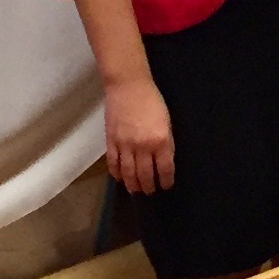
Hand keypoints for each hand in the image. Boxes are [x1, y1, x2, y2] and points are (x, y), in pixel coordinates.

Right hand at [104, 73, 175, 192]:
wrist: (128, 86)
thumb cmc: (152, 100)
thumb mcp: (167, 121)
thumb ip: (166, 142)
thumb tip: (164, 160)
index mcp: (161, 140)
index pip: (165, 168)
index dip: (166, 180)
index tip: (166, 186)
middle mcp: (143, 146)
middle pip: (145, 175)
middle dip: (149, 186)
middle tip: (150, 192)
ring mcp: (125, 145)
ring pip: (128, 173)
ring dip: (133, 185)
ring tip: (136, 191)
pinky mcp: (111, 141)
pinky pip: (113, 163)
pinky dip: (117, 174)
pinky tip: (121, 179)